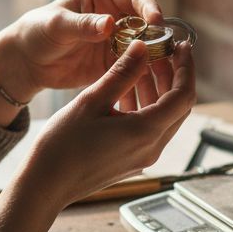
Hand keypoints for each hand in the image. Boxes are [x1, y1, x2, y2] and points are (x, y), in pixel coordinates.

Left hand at [0, 0, 175, 111]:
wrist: (26, 62)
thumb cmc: (37, 32)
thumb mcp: (57, 25)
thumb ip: (83, 25)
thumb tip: (109, 24)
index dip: (149, 8)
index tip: (155, 22)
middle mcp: (117, 17)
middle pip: (148, 25)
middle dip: (158, 39)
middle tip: (167, 53)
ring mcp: (118, 42)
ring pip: (146, 49)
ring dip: (155, 61)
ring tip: (162, 75)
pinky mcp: (115, 65)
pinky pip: (135, 70)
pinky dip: (142, 79)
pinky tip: (147, 90)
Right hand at [0, 39, 195, 231]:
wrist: (45, 185)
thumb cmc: (63, 145)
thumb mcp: (92, 101)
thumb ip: (121, 73)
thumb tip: (142, 47)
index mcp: (146, 132)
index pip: (183, 95)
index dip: (186, 68)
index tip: (181, 46)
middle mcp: (152, 148)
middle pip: (178, 107)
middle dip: (172, 76)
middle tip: (159, 51)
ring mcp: (144, 157)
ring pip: (164, 117)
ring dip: (157, 90)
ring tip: (141, 65)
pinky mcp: (132, 160)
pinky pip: (149, 129)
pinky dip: (145, 106)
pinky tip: (127, 90)